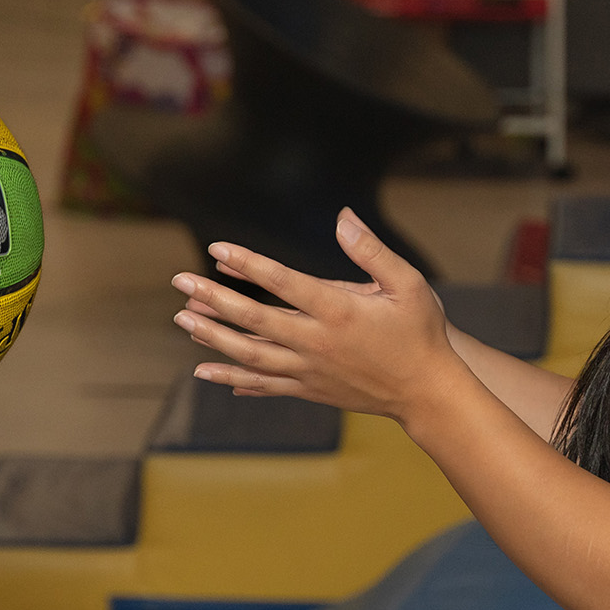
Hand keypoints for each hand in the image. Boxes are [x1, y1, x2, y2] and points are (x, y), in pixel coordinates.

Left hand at [169, 208, 457, 420]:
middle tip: (181, 282)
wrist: (428, 393)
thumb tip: (343, 217)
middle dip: (213, 299)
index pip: (283, 282)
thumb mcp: (408, 284)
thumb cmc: (421, 333)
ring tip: (182, 320)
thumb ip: (372, 250)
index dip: (247, 264)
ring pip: (250, 355)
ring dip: (212, 337)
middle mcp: (317, 342)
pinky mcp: (309, 390)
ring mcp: (310, 370)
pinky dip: (231, 377)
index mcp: (339, 311)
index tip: (217, 248)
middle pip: (254, 320)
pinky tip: (204, 370)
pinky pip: (262, 384)